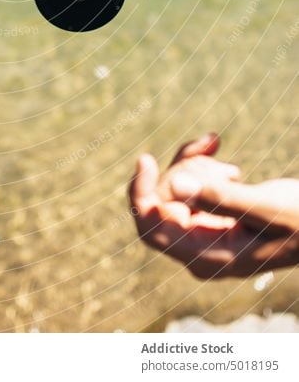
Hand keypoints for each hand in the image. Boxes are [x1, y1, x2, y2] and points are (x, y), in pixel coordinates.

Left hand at [128, 134, 298, 278]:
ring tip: (233, 169)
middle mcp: (197, 247)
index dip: (141, 195)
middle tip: (214, 154)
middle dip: (183, 170)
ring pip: (173, 187)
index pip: (152, 230)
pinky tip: (216, 148)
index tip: (146, 158)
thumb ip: (220, 198)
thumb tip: (175, 186)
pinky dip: (198, 162)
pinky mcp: (205, 212)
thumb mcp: (264, 208)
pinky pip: (185, 181)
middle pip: (161, 201)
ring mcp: (199, 230)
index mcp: (207, 257)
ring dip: (196, 165)